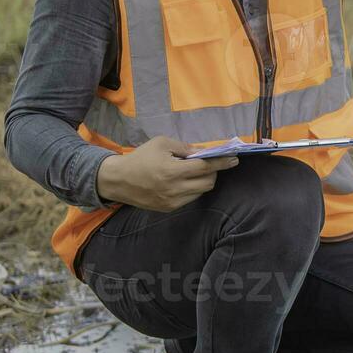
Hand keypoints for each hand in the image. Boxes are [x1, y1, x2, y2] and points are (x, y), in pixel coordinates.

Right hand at [95, 135, 239, 212]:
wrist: (118, 180)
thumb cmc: (141, 157)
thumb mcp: (162, 144)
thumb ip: (186, 148)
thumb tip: (205, 152)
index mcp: (172, 171)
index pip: (206, 168)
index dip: (222, 163)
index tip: (235, 159)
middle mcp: (174, 189)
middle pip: (208, 182)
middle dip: (214, 172)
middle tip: (210, 163)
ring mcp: (172, 202)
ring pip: (201, 191)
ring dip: (204, 181)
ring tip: (195, 171)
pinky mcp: (169, 209)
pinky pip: (190, 198)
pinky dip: (193, 189)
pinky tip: (185, 181)